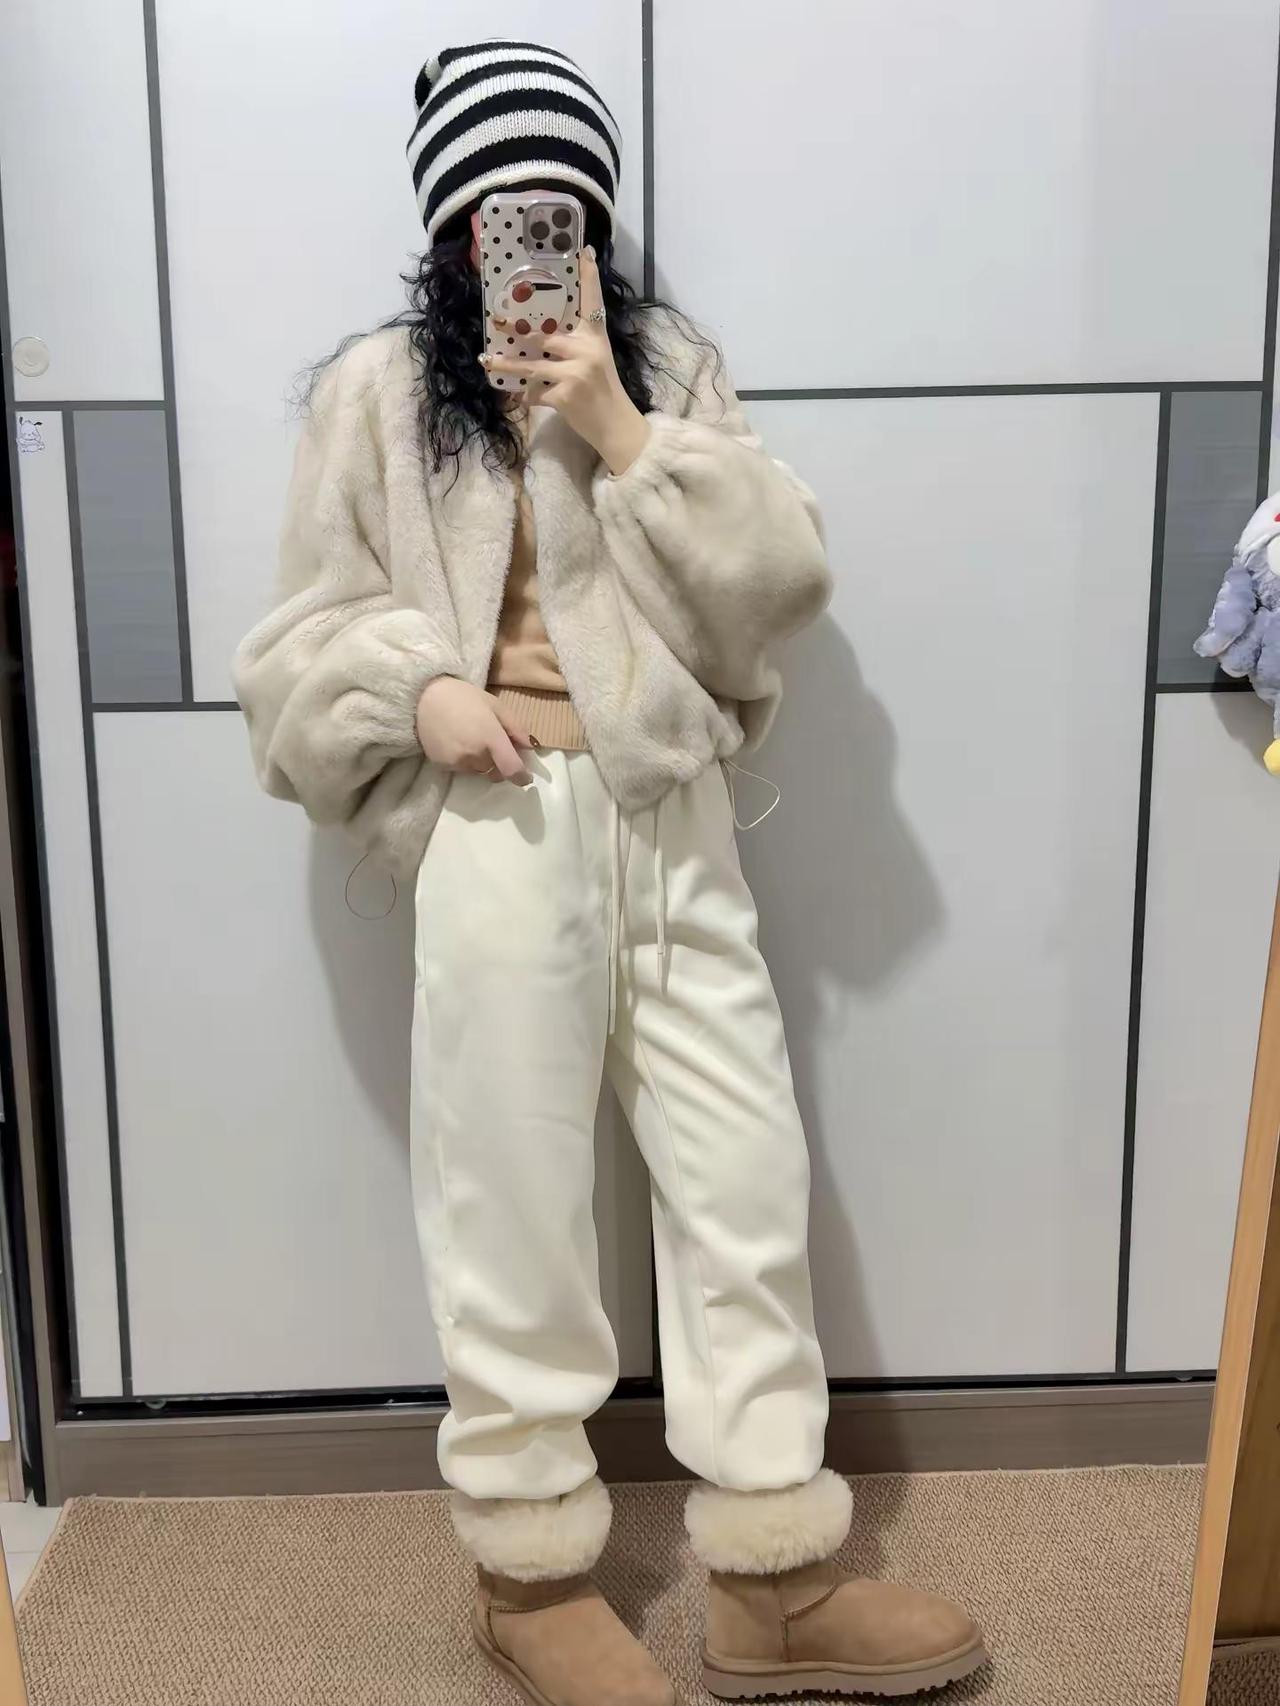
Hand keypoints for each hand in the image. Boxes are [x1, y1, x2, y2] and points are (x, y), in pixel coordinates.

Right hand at [415, 676, 533, 782]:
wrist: (424, 698)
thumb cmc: (463, 697)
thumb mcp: (495, 705)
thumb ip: (515, 727)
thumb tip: (529, 747)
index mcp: (491, 739)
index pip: (512, 769)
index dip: (521, 777)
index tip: (525, 778)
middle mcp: (475, 755)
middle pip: (496, 772)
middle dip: (500, 764)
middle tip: (494, 747)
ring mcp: (457, 763)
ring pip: (479, 772)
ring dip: (482, 764)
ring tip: (473, 741)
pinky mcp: (442, 766)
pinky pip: (462, 770)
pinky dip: (465, 762)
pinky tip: (458, 743)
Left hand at [481, 247, 650, 474]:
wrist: (616, 426)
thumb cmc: (603, 391)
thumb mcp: (596, 360)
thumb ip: (574, 345)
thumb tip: (536, 339)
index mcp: (596, 337)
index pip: (593, 300)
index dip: (589, 275)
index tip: (584, 250)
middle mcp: (586, 350)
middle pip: (544, 336)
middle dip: (517, 332)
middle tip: (496, 321)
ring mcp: (575, 373)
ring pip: (531, 366)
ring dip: (507, 364)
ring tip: (487, 361)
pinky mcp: (565, 396)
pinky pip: (535, 393)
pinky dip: (528, 397)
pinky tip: (524, 398)